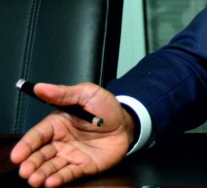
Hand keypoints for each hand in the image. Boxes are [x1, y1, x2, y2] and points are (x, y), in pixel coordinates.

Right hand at [10, 82, 135, 187]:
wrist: (128, 122)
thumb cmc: (106, 107)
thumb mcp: (87, 94)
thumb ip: (64, 93)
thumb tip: (40, 87)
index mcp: (57, 124)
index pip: (37, 135)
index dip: (26, 145)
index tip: (17, 155)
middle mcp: (60, 142)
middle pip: (40, 154)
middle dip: (31, 163)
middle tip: (25, 171)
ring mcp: (71, 155)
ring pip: (52, 166)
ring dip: (42, 174)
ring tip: (36, 179)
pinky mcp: (84, 166)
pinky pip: (70, 174)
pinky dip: (60, 179)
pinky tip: (52, 183)